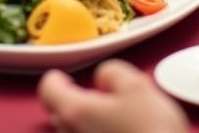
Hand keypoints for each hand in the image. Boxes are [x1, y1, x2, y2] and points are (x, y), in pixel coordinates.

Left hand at [38, 60, 187, 132]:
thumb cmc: (150, 132)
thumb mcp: (136, 86)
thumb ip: (111, 72)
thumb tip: (102, 79)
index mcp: (76, 111)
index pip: (47, 88)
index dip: (57, 78)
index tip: (69, 77)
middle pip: (61, 113)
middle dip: (77, 102)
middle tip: (102, 99)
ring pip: (74, 132)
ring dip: (89, 123)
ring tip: (118, 121)